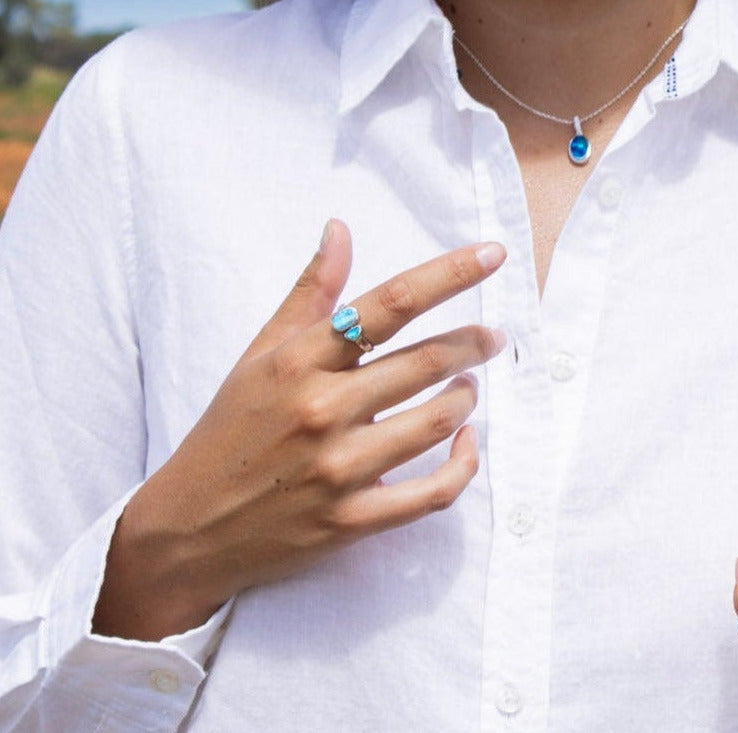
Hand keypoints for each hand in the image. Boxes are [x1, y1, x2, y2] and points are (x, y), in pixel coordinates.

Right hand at [93, 219, 508, 640]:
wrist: (188, 529)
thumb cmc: (228, 432)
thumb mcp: (258, 355)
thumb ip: (308, 295)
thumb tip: (339, 229)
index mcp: (297, 361)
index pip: (389, 304)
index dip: (449, 274)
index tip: (492, 254)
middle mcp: (320, 410)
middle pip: (425, 362)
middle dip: (474, 342)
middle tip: (493, 337)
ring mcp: (338, 469)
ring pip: (437, 422)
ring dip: (466, 398)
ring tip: (467, 387)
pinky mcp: (352, 520)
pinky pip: (434, 493)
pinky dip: (464, 465)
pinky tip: (468, 443)